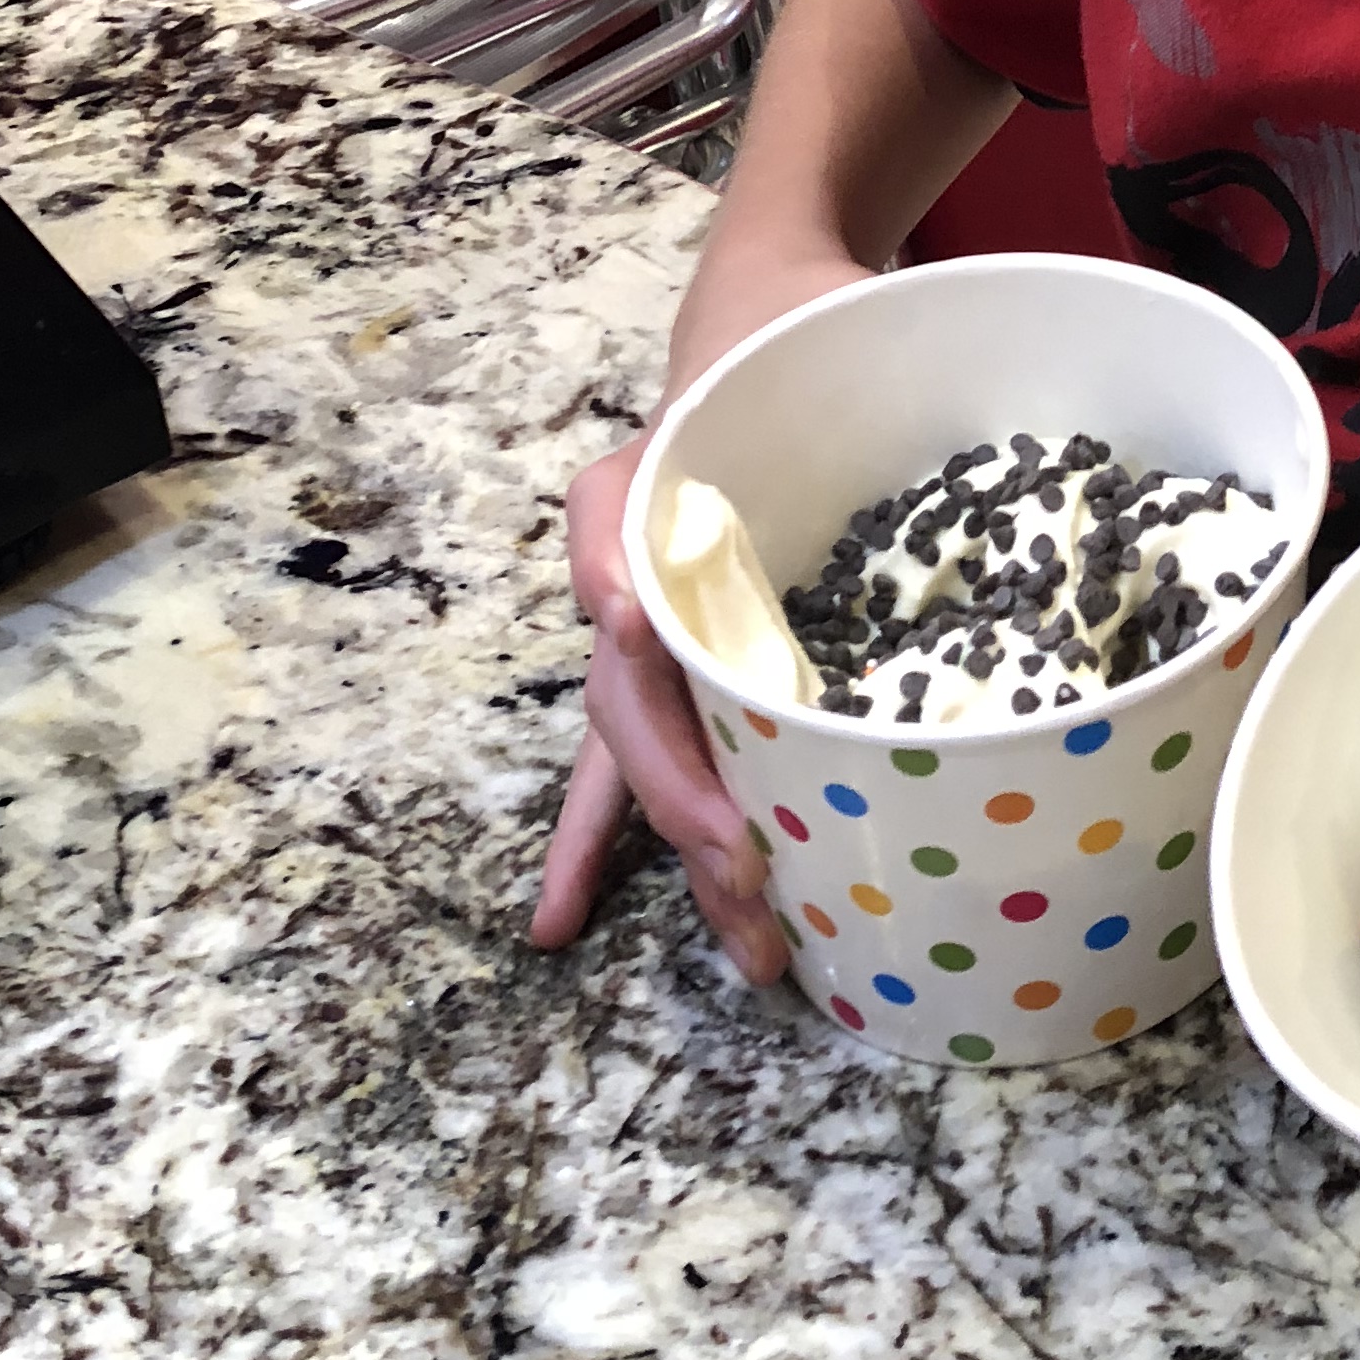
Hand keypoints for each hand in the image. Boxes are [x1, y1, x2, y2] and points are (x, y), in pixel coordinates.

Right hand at [529, 430, 791, 987]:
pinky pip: (672, 773)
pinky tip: (636, 921)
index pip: (642, 733)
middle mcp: (646, 669)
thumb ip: (604, 543)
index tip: (726, 846)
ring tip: (753, 955)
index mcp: (635, 634)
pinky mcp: (710, 681)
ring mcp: (672, 681)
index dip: (676, 790)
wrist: (729, 405)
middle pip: (664, 779)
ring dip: (708, 871)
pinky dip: (653, 840)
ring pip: (680, 788)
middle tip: (755, 926)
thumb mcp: (619, 486)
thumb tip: (617, 623)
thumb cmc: (678, 449)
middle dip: (703, 851)